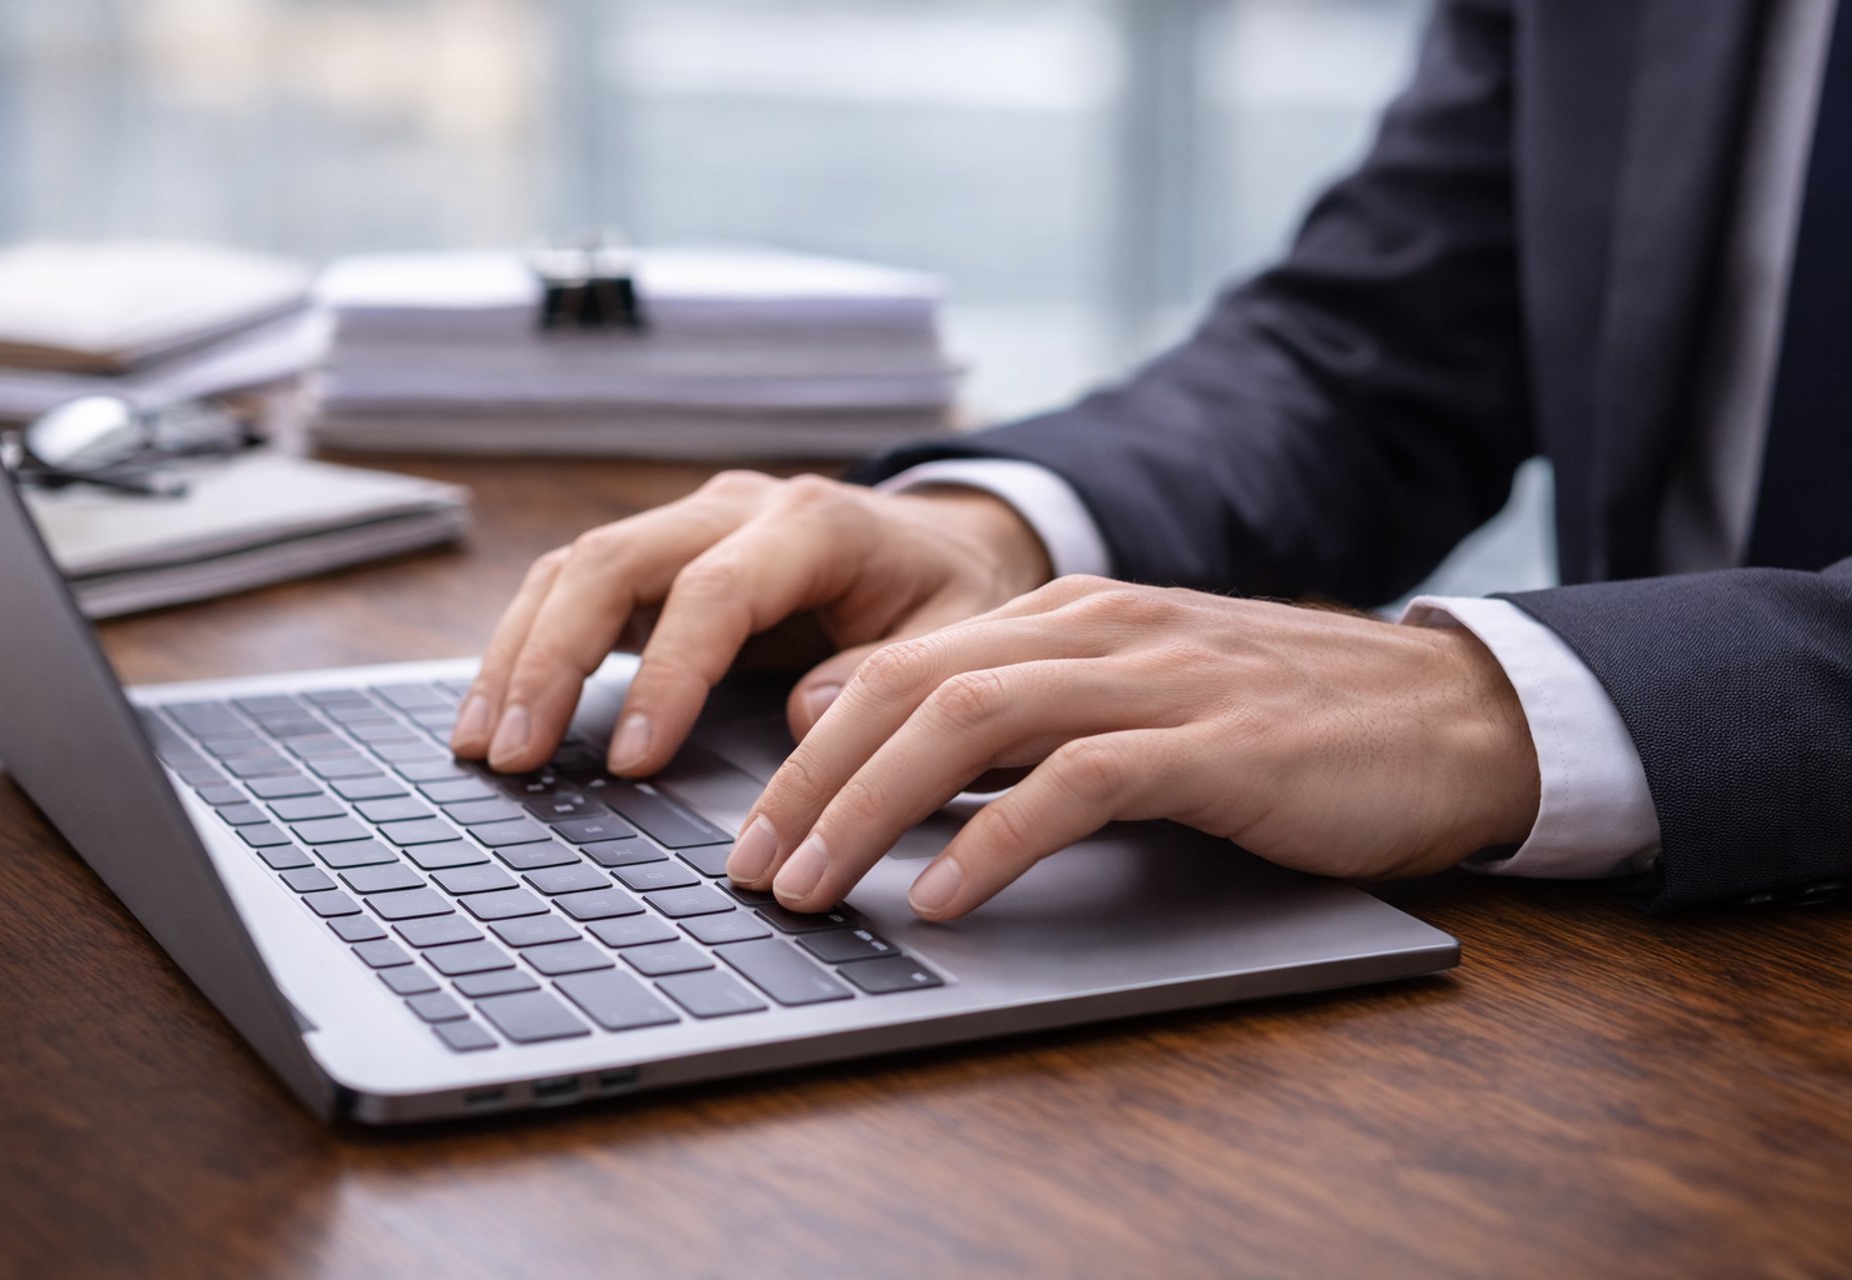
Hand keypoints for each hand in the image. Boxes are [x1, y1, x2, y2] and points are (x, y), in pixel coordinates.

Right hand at [451, 471, 1051, 773]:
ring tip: (482, 743)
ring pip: (575, 567)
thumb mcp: (957, 635)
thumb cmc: (950, 595)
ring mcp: (690, 525)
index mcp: (814, 523)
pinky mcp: (663, 556)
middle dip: (553, 658)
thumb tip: (805, 718)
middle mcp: (736, 509)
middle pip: (614, 560)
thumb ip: (889, 673)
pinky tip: (501, 709)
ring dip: (521, 654)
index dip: (667, 673)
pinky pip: (577, 588)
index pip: (715, 589)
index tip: (635, 761)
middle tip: (513, 753)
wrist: (945, 542)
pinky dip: (531, 646)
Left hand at [723, 576, 1539, 919]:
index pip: (900, 663)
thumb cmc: (1289, 725)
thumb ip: (1034, 716)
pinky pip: (1076, 783)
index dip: (809, 744)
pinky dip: (994, 840)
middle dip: (808, 783)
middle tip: (751, 870)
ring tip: (812, 887)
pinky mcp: (1216, 746)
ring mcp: (1157, 680)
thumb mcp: (1141, 700)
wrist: (1452, 717)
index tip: (757, 820)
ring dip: (869, 810)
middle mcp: (1098, 631)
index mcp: (1071, 616)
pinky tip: (944, 896)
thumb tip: (910, 772)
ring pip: (968, 723)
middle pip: (907, 688)